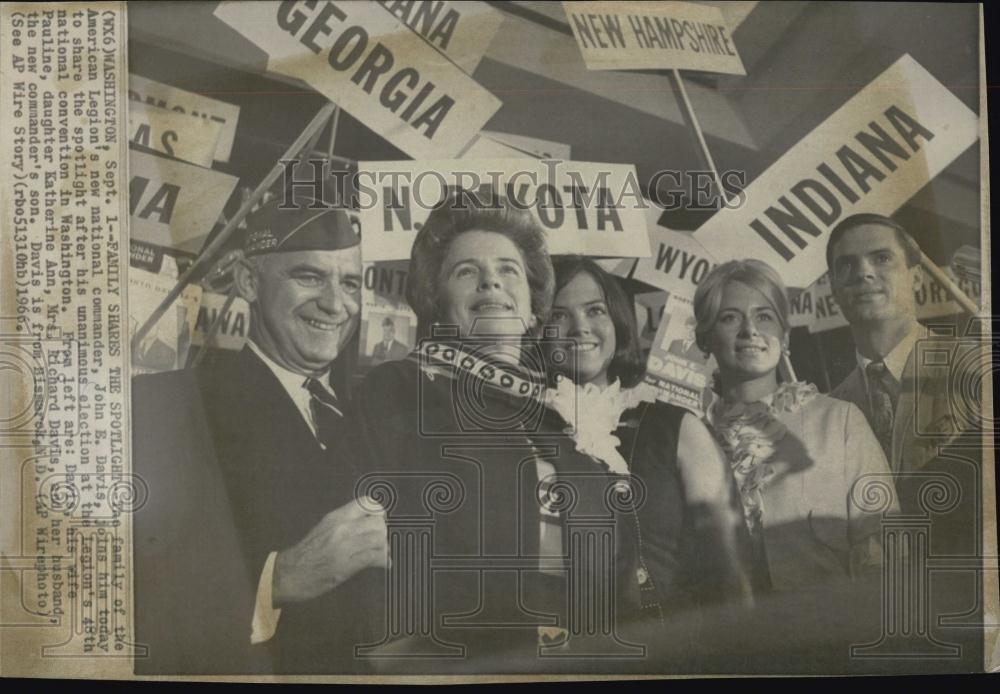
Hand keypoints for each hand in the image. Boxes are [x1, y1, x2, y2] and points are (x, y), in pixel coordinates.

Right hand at [272, 495, 387, 604]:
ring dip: (385, 547)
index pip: (367, 503)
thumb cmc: (306, 553)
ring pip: (379, 538)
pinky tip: (384, 564)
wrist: (289, 574)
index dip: (379, 513)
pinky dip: (384, 561)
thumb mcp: (324, 528)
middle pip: (378, 521)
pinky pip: (375, 557)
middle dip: (384, 533)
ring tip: (382, 554)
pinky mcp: (346, 565)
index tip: (380, 523)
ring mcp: (344, 546)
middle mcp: (341, 528)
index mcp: (336, 517)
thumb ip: (345, 522)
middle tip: (381, 542)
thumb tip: (368, 522)